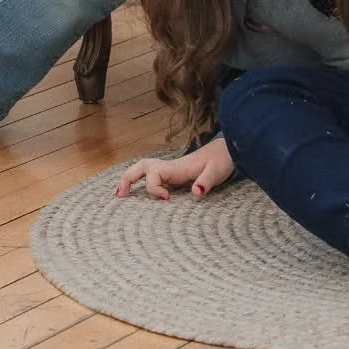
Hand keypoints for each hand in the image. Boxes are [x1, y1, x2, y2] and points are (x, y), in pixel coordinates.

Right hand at [116, 137, 235, 200]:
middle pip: (141, 167)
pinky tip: (137, 194)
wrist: (229, 150)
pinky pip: (151, 175)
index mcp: (177, 167)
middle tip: (119, 197)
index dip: (154, 188)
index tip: (166, 199)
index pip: (154, 174)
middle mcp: (171, 167)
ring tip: (120, 195)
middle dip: (127, 179)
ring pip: (144, 169)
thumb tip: (196, 193)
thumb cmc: (222, 161)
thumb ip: (207, 182)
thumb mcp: (217, 172)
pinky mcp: (175, 174)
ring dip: (130, 179)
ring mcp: (171, 169)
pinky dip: (139, 181)